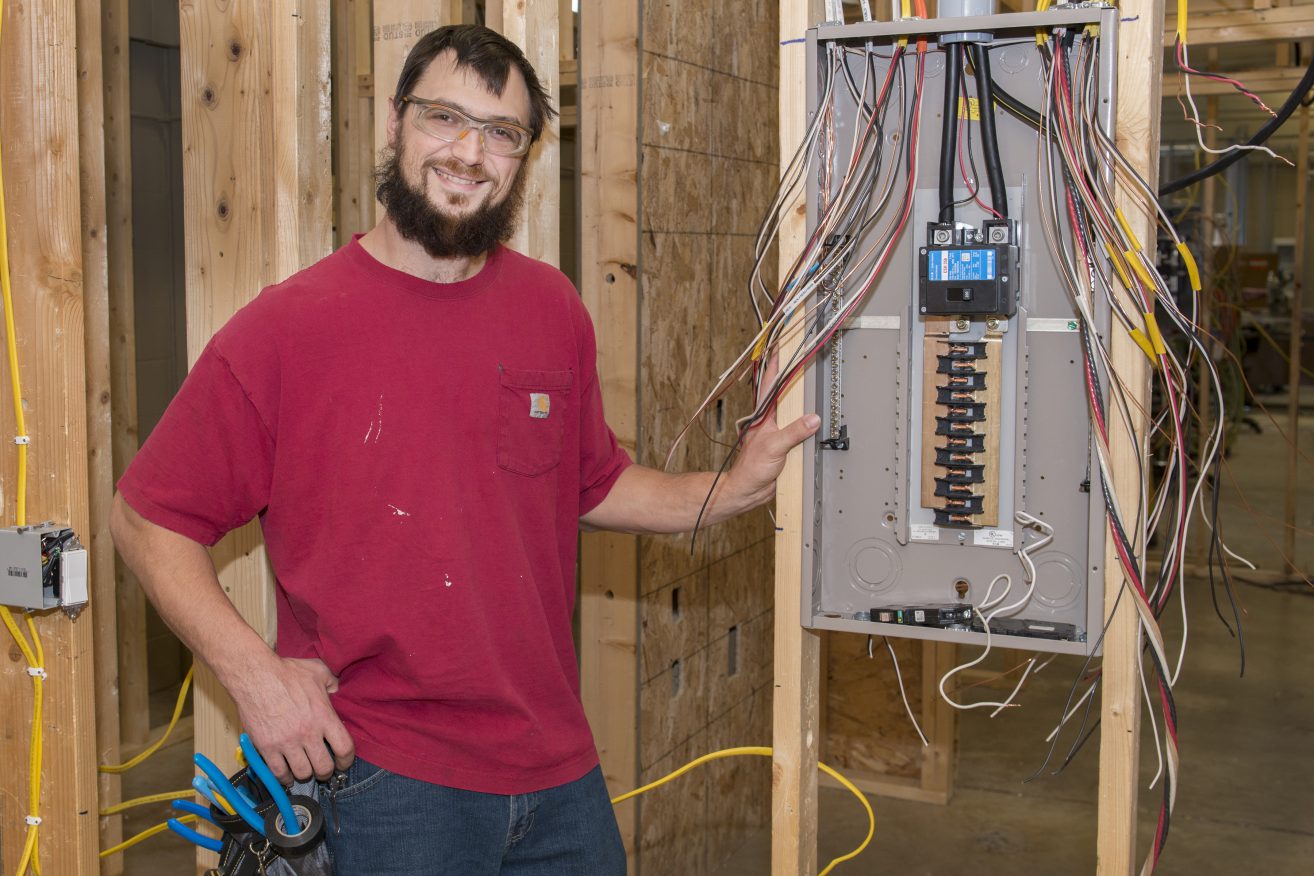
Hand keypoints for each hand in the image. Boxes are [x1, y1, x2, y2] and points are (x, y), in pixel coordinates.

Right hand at [230, 656, 355, 783]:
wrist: (255, 676)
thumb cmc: (287, 672)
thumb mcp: (318, 671)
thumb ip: (332, 682)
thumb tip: (337, 690)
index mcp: (324, 716)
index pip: (344, 748)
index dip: (346, 761)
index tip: (343, 763)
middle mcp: (308, 733)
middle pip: (324, 767)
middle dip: (325, 771)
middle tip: (322, 768)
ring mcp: (287, 742)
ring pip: (302, 773)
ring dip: (305, 774)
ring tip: (304, 769)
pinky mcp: (267, 748)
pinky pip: (278, 773)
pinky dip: (284, 778)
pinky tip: (286, 774)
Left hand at [722, 355, 820, 509]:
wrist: (748, 490)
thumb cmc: (751, 468)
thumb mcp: (774, 447)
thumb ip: (794, 432)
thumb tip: (812, 419)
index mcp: (764, 414)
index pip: (772, 381)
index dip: (778, 362)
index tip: (785, 345)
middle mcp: (771, 418)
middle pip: (784, 389)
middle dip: (793, 370)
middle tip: (804, 353)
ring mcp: (778, 430)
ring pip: (793, 406)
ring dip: (802, 393)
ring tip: (813, 376)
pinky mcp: (786, 443)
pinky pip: (800, 426)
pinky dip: (809, 418)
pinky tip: (817, 414)